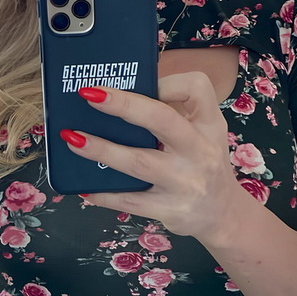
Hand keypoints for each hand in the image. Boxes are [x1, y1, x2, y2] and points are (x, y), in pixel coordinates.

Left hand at [62, 73, 241, 242]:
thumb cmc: (203, 165)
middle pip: (161, 120)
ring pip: (138, 162)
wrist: (223, 215)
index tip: (143, 81)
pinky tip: (85, 187)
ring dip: (101, 149)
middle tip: (88, 95)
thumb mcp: (203, 134)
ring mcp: (185, 182)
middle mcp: (200, 151)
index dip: (167, 80)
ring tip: (72, 138)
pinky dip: (105, 194)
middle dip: (123, 105)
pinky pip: (131, 201)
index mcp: (209, 124)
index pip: (196, 87)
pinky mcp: (171, 210)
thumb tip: (118, 98)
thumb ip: (174, 115)